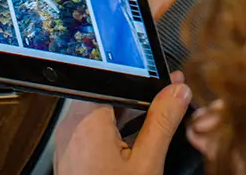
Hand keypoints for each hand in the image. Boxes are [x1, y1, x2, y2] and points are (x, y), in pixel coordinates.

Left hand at [54, 75, 191, 174]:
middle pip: (109, 96)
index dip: (145, 79)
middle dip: (139, 98)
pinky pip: (93, 132)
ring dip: (129, 116)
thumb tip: (177, 91)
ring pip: (101, 114)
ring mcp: (68, 142)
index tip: (168, 82)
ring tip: (156, 125)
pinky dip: (115, 133)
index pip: (118, 80)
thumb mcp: (147, 164)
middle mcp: (72, 127)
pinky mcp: (70, 157)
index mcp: (88, 121)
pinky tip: (134, 146)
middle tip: (168, 103)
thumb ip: (162, 123)